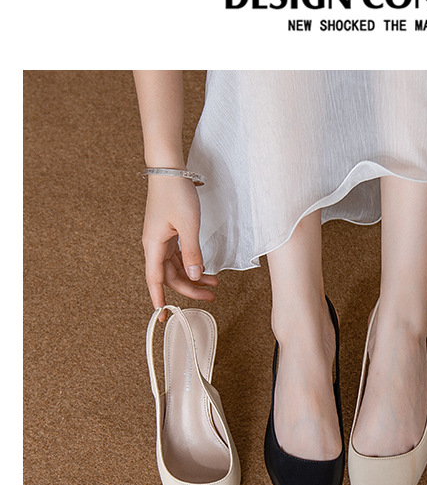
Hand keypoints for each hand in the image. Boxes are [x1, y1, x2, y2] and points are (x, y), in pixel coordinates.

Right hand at [142, 175, 217, 319]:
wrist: (169, 169)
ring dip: (193, 277)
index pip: (155, 280)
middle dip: (189, 289)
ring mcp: (162, 239)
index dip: (158, 299)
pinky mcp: (170, 233)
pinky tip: (204, 269)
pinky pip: (179, 256)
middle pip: (170, 276)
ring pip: (176, 267)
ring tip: (214, 284)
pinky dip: (192, 264)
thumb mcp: (188, 225)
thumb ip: (192, 253)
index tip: (163, 315)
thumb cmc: (175, 193)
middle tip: (210, 296)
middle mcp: (155, 245)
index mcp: (154, 245)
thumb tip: (193, 276)